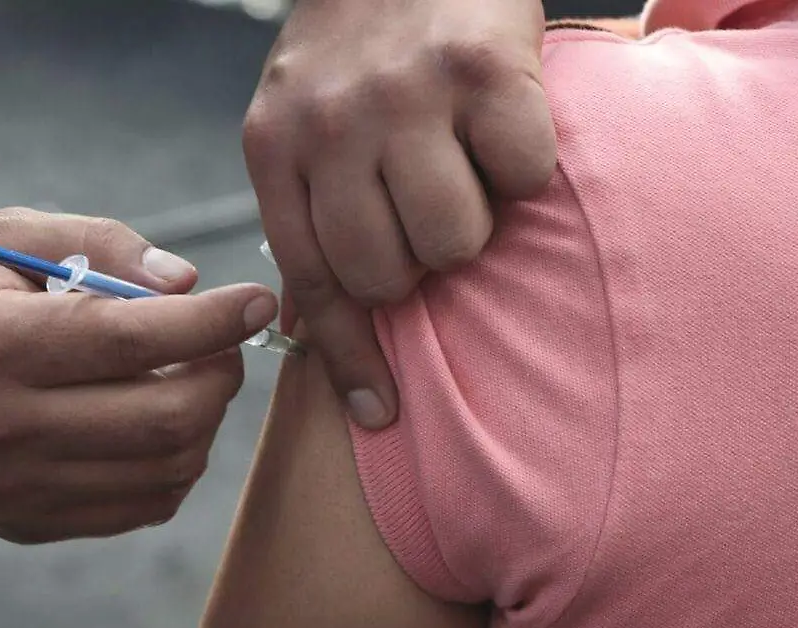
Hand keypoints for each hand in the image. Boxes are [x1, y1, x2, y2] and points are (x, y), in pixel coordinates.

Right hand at [0, 208, 277, 542]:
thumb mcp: (2, 232)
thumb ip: (101, 242)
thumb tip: (187, 283)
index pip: (132, 340)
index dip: (213, 321)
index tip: (254, 301)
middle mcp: (3, 426)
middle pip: (163, 418)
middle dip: (219, 373)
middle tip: (221, 342)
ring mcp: (15, 485)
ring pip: (163, 469)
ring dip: (204, 420)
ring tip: (188, 376)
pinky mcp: (27, 521)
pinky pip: (139, 506)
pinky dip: (175, 465)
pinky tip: (161, 422)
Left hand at [243, 0, 553, 428]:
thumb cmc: (356, 42)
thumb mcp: (297, 117)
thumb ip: (305, 210)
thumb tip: (310, 324)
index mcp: (274, 146)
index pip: (311, 281)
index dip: (349, 358)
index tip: (381, 415)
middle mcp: (330, 126)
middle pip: (386, 276)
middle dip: (415, 260)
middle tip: (426, 205)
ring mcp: (403, 98)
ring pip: (454, 241)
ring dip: (470, 216)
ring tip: (461, 160)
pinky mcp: (482, 70)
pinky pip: (522, 179)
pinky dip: (522, 164)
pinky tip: (499, 122)